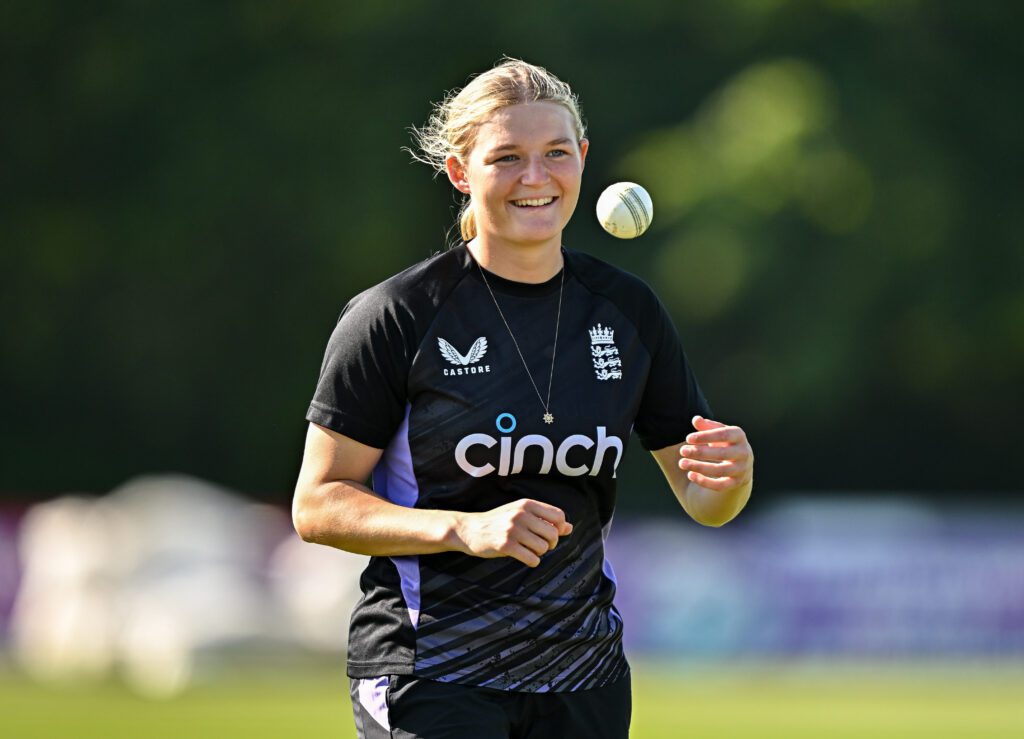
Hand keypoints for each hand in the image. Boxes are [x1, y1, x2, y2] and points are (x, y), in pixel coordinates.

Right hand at [454, 499, 572, 567]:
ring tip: (528, 550)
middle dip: (550, 544)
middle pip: (553, 534)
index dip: (559, 528)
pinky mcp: (506, 545)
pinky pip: (532, 559)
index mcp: (526, 504)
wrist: (469, 529)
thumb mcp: (520, 514)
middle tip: (539, 545)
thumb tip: (569, 527)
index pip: (559, 516)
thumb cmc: (498, 522)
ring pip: (543, 548)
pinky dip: (532, 561)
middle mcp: (521, 514)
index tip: (549, 534)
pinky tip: (524, 557)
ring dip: (539, 553)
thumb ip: (544, 519)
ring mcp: (513, 530)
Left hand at [678, 416, 753, 492]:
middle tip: (682, 451)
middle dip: (700, 452)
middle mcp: (744, 453)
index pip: (723, 435)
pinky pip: (720, 485)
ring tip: (682, 463)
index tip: (688, 438)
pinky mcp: (737, 483)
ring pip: (720, 471)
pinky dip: (705, 482)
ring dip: (699, 467)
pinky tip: (690, 475)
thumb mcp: (717, 432)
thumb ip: (706, 426)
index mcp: (739, 436)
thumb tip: (696, 419)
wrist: (741, 464)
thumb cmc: (724, 443)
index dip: (705, 436)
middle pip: (722, 453)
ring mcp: (742, 469)